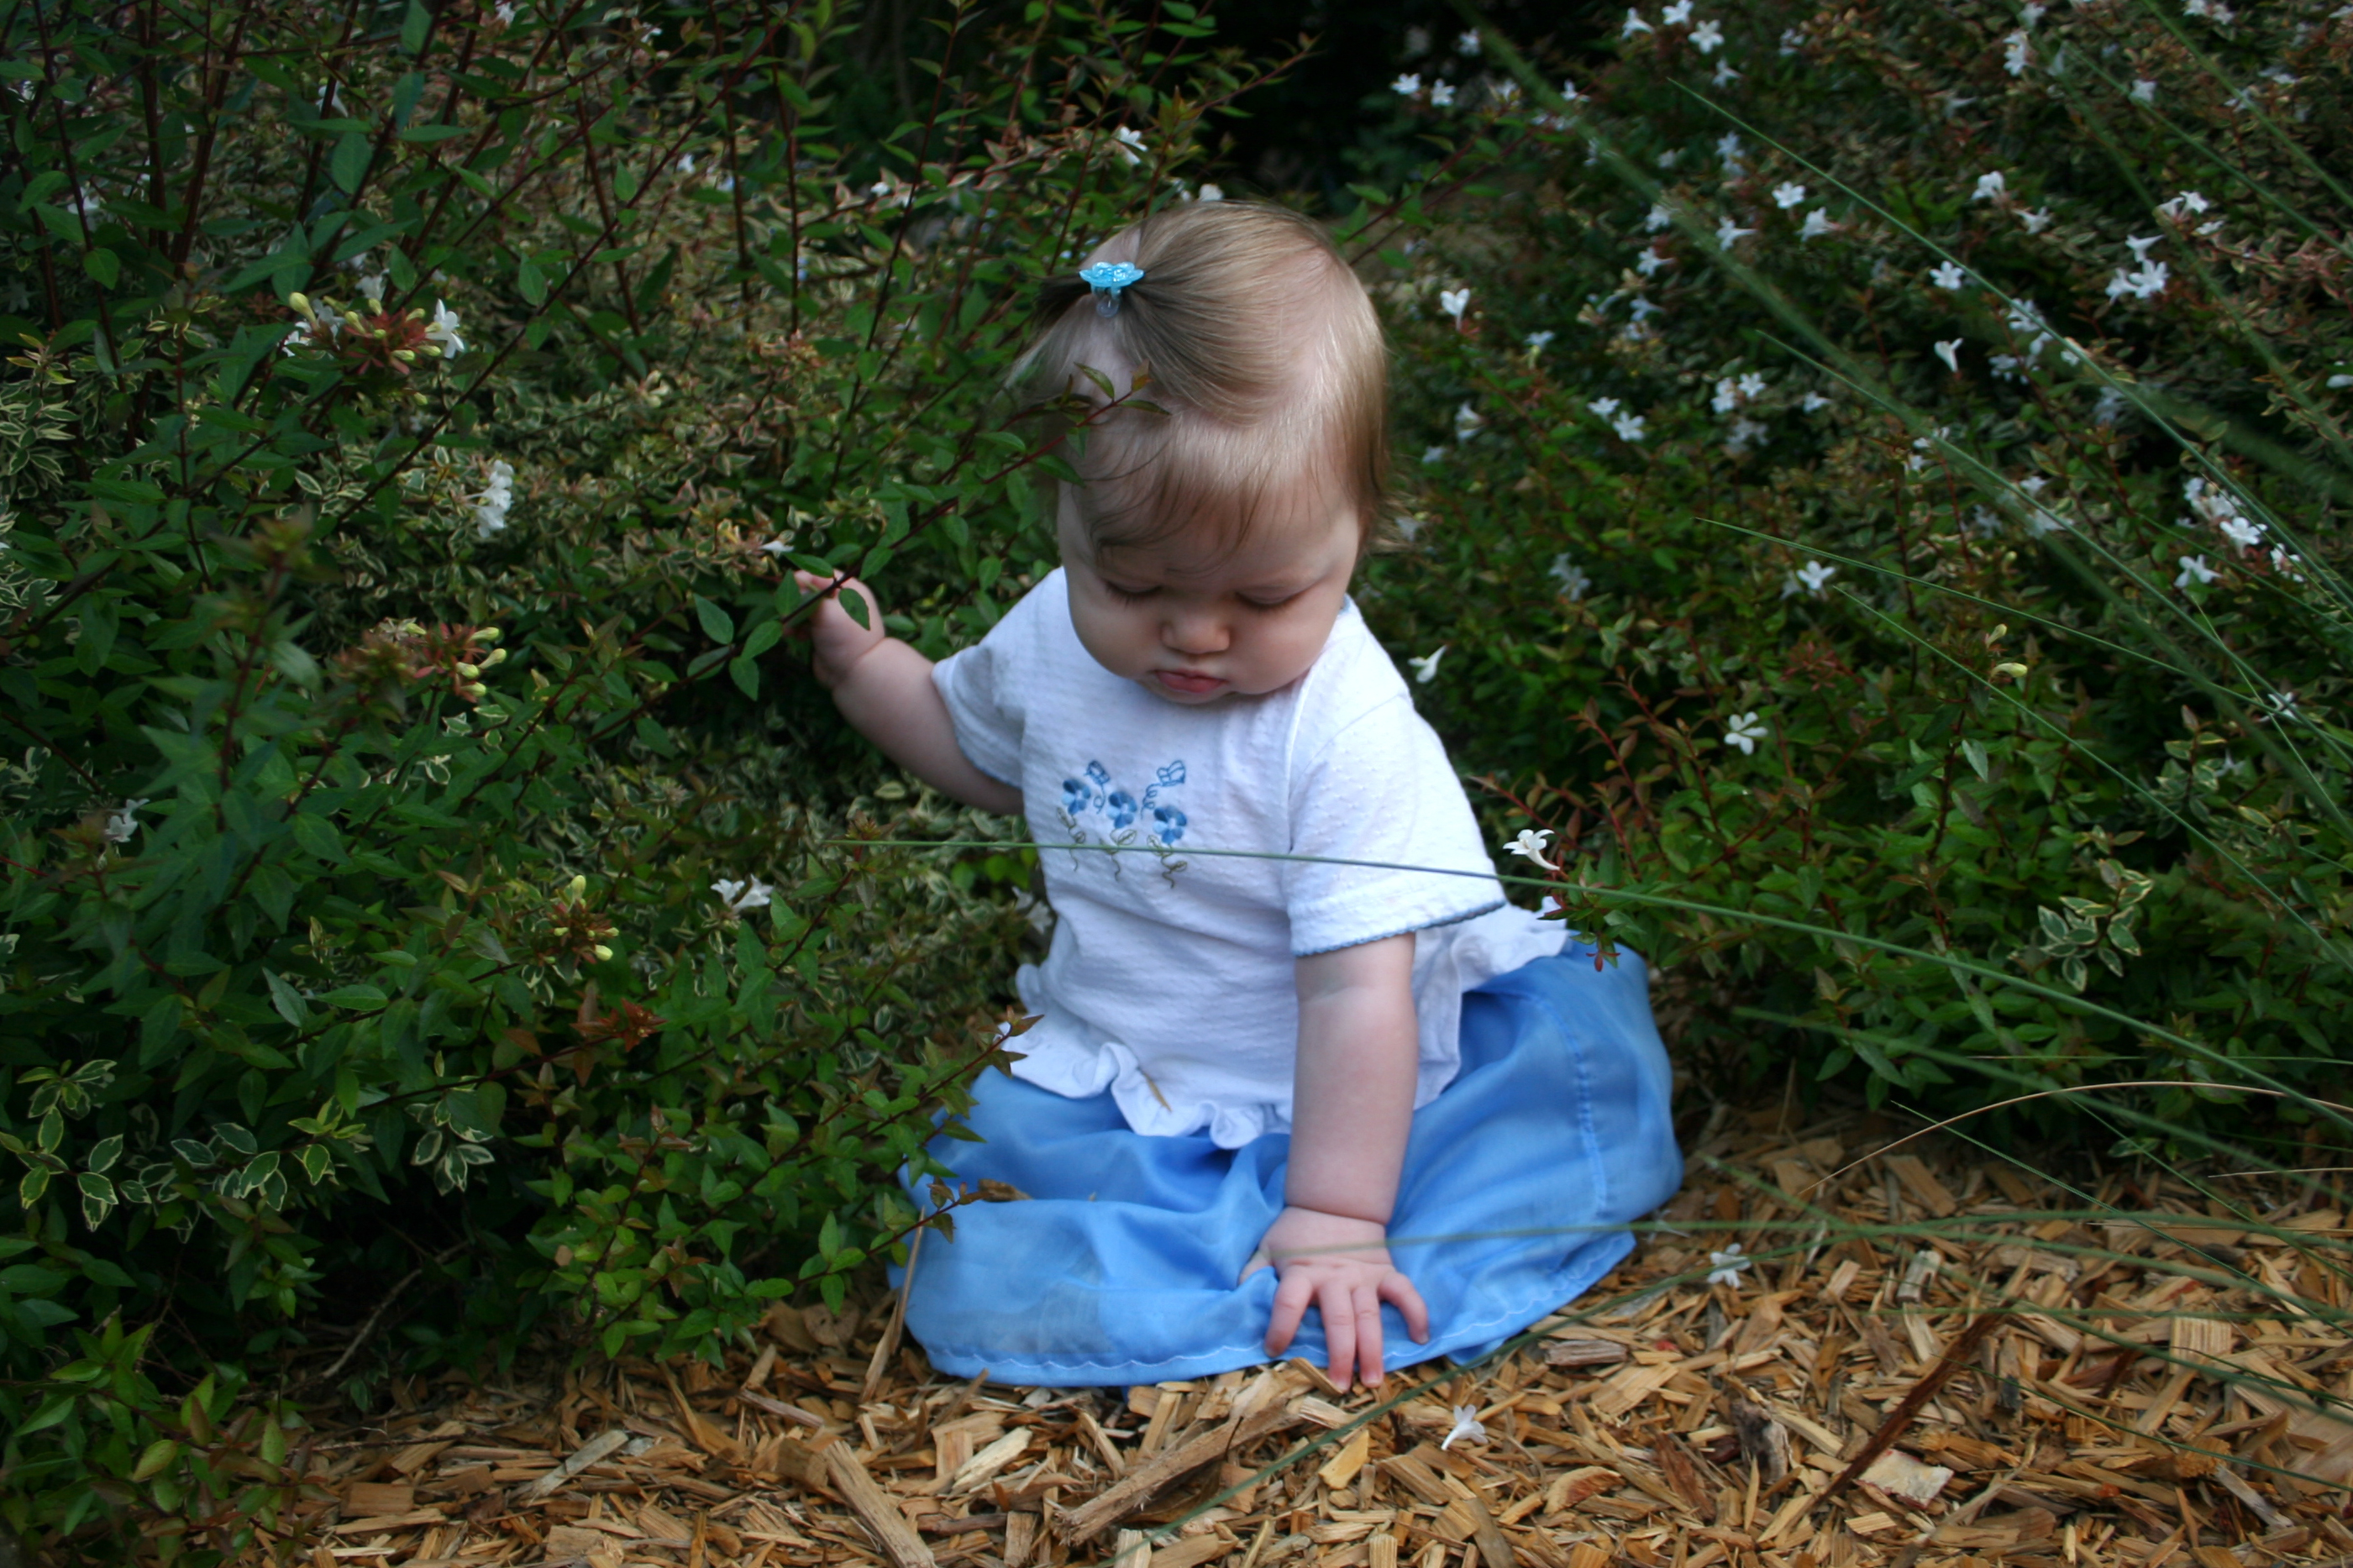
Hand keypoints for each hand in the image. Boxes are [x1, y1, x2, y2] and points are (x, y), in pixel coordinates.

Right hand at [793, 570, 887, 688]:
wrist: (856, 675)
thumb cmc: (847, 638)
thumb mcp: (828, 611)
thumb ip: (809, 595)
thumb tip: (794, 581)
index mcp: (849, 590)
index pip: (822, 574)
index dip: (804, 578)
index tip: (788, 586)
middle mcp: (841, 602)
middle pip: (810, 591)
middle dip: (795, 600)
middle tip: (785, 609)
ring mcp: (831, 619)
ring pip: (804, 609)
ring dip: (792, 616)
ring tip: (788, 628)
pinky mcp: (822, 635)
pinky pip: (803, 625)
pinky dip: (795, 628)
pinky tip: (792, 635)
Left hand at [1243, 1204, 1429, 1390]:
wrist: (1334, 1205)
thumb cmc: (1296, 1234)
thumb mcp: (1267, 1248)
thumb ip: (1253, 1273)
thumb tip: (1236, 1297)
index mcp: (1301, 1272)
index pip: (1288, 1302)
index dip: (1280, 1327)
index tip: (1273, 1350)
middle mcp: (1333, 1278)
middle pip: (1338, 1319)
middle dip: (1339, 1354)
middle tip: (1340, 1387)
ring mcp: (1362, 1277)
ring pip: (1369, 1315)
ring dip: (1372, 1349)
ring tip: (1373, 1380)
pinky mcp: (1385, 1272)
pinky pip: (1405, 1292)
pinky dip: (1416, 1312)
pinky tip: (1421, 1338)